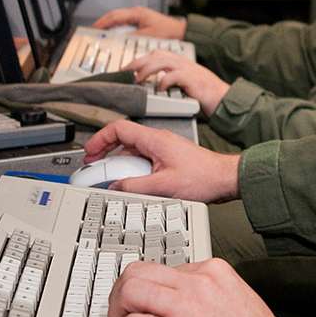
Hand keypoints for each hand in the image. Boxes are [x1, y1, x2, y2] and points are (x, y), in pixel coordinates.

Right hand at [82, 120, 240, 202]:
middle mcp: (158, 140)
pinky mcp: (168, 158)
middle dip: (105, 152)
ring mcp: (163, 148)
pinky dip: (131, 167)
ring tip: (108, 176)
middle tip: (93, 166)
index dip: (100, 139)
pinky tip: (129, 181)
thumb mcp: (164, 186)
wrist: (225, 179)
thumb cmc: (204, 177)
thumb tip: (114, 187)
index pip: (119, 129)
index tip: (89, 152)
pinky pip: (143, 159)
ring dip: (118, 161)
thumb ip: (135, 186)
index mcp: (155, 139)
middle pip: (123, 139)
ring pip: (132, 150)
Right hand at [93, 6, 186, 39]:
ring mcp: (138, 16)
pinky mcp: (140, 21)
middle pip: (114, 16)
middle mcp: (136, 12)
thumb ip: (132, 37)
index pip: (114, 16)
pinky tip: (113, 34)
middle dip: (102, 22)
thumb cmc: (168, 32)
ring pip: (118, 18)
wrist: (180, 31)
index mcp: (136, 13)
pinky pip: (124, 22)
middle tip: (93, 30)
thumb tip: (119, 40)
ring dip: (109, 25)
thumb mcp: (148, 36)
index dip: (102, 22)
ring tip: (100, 32)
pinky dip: (116, 27)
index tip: (94, 28)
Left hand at [108, 259, 298, 316]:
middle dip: (120, 293)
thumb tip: (181, 305)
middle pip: (139, 271)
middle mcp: (199, 283)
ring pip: (130, 291)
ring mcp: (187, 308)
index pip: (163, 268)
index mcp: (215, 272)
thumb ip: (210, 296)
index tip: (140, 305)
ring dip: (115, 312)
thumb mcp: (238, 301)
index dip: (145, 288)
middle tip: (118, 313)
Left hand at [124, 52, 228, 115]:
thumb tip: (154, 85)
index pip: (157, 54)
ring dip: (147, 69)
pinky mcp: (193, 80)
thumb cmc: (205, 94)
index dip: (141, 59)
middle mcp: (183, 63)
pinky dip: (165, 81)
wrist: (225, 98)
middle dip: (138, 61)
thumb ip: (171, 81)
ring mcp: (188, 70)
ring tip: (138, 79)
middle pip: (156, 55)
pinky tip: (159, 88)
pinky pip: (175, 76)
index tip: (129, 68)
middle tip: (126, 71)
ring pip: (163, 62)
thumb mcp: (185, 84)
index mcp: (181, 62)